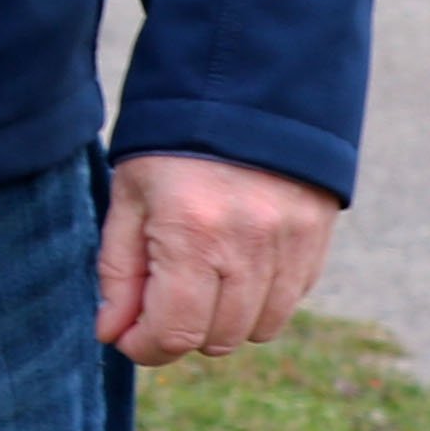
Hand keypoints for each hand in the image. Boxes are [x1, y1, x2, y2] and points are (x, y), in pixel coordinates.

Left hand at [97, 150, 334, 364]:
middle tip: (161, 299)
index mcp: (192, 233)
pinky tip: (238, 264)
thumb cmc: (173, 141)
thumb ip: (119, 270)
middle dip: (180, 332)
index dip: (144, 347)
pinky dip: (261, 300)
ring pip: (258, 330)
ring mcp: (291, 245)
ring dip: (224, 321)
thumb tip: (113, 332)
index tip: (128, 334)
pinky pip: (290, 301)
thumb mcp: (129, 196)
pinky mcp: (317, 239)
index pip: (174, 333)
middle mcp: (248, 246)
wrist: (246, 82)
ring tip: (202, 279)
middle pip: (217, 340)